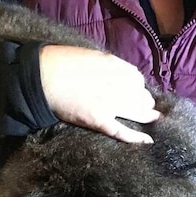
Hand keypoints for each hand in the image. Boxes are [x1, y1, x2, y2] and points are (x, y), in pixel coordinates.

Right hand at [39, 45, 160, 143]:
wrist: (43, 76)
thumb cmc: (62, 62)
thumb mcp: (91, 56)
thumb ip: (108, 65)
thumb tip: (117, 73)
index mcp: (116, 67)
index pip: (137, 80)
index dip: (138, 88)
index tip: (137, 92)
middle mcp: (118, 84)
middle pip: (140, 97)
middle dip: (145, 102)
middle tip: (147, 108)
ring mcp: (110, 104)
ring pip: (136, 112)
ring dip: (146, 116)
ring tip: (152, 119)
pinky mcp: (99, 120)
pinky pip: (122, 131)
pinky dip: (136, 137)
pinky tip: (148, 140)